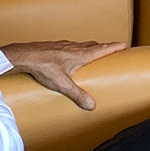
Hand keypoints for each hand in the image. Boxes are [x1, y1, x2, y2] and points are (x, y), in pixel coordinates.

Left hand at [1, 40, 126, 109]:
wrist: (25, 55)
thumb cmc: (44, 67)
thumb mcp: (63, 84)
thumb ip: (78, 95)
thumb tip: (92, 105)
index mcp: (80, 55)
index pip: (101, 49)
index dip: (113, 47)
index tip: (123, 44)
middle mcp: (74, 47)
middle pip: (93, 45)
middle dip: (104, 47)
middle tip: (111, 49)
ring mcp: (64, 45)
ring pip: (82, 45)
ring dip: (91, 47)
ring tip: (94, 52)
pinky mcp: (55, 46)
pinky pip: (72, 46)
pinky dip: (78, 48)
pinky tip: (72, 55)